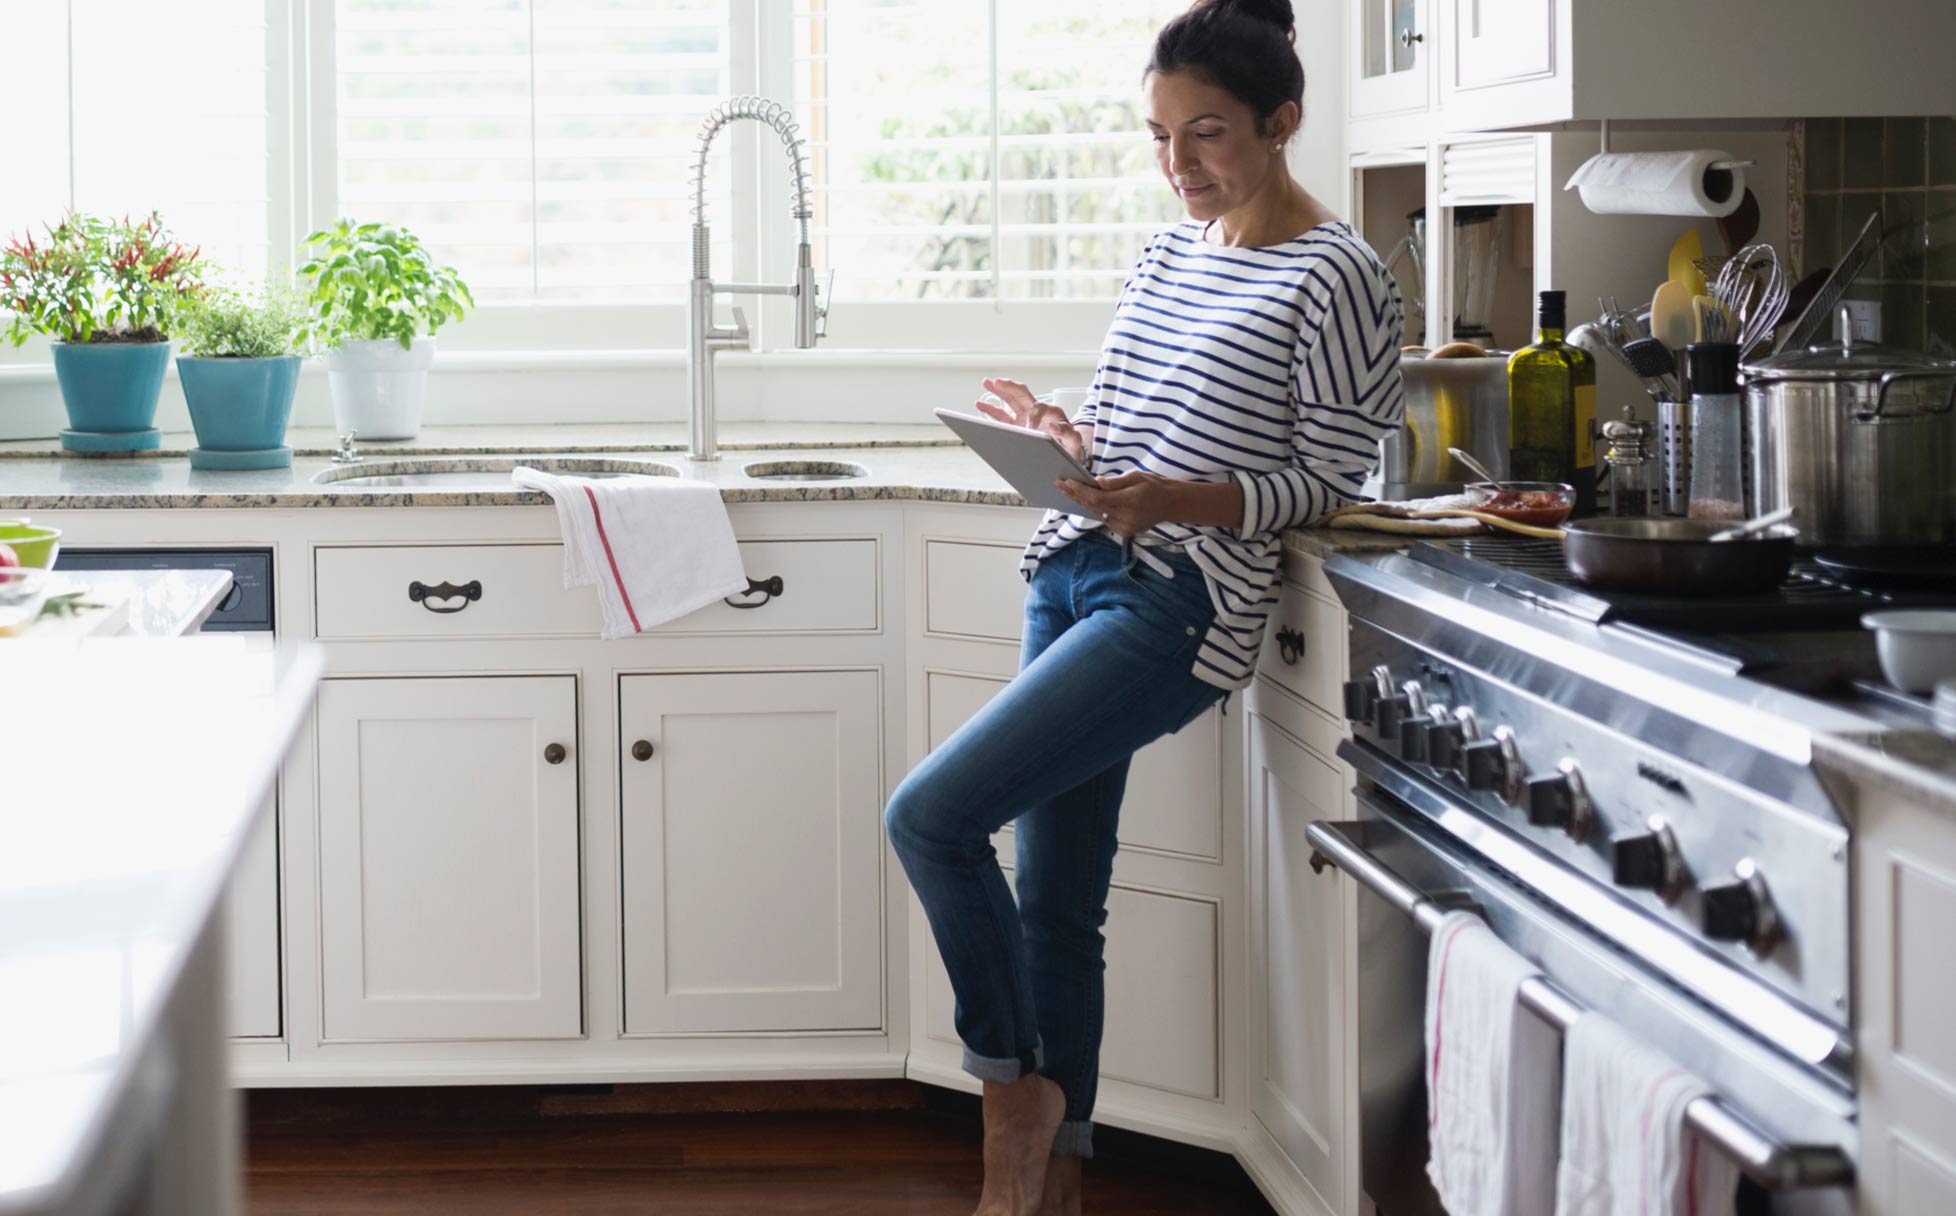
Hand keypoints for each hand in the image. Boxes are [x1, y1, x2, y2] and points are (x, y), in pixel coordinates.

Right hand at [974, 377, 1085, 463]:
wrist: (1065, 455)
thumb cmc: (1070, 448)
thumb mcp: (1074, 442)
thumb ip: (1069, 434)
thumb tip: (1054, 425)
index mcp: (1052, 413)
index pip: (1039, 408)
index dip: (1033, 417)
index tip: (1030, 430)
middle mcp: (1037, 411)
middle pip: (1022, 394)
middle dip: (1010, 387)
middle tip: (998, 381)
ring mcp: (1025, 417)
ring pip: (1010, 400)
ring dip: (998, 391)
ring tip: (986, 382)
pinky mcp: (1016, 425)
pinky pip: (1002, 415)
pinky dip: (991, 409)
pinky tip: (980, 404)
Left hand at [1057, 470, 1182, 537]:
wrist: (1171, 504)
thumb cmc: (1154, 486)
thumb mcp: (1137, 476)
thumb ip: (1116, 482)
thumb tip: (1097, 482)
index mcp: (1130, 501)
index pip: (1098, 498)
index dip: (1080, 491)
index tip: (1066, 482)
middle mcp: (1126, 518)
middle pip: (1093, 507)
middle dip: (1075, 495)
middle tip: (1059, 484)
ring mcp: (1125, 527)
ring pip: (1097, 514)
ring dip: (1082, 502)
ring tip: (1066, 490)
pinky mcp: (1124, 531)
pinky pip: (1104, 519)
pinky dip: (1094, 509)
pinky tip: (1082, 500)